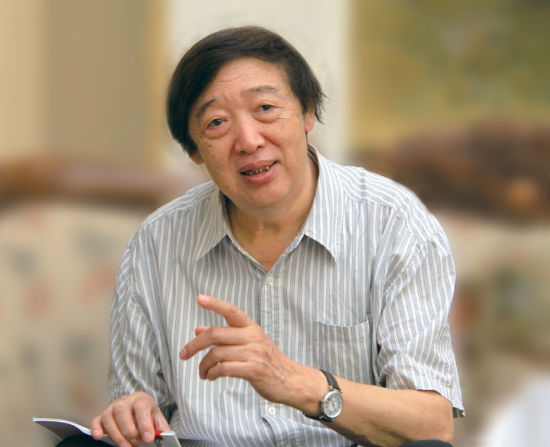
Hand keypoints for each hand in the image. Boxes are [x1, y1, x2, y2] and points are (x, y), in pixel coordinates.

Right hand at [91, 391, 170, 446]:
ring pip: (108, 417)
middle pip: (122, 410)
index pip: (141, 406)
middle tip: (137, 443)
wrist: (139, 409)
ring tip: (127, 446)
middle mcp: (125, 400)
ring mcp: (112, 407)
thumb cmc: (148, 417)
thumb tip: (165, 439)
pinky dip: (96, 429)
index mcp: (142, 398)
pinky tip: (99, 437)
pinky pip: (96, 420)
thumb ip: (161, 429)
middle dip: (129, 431)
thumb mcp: (157, 420)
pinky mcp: (102, 416)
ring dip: (117, 435)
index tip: (148, 439)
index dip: (144, 424)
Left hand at [179, 294, 322, 409]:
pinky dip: (212, 373)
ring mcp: (254, 353)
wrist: (291, 380)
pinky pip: (224, 369)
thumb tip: (198, 329)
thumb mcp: (249, 343)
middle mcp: (252, 337)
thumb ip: (225, 336)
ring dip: (203, 365)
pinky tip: (210, 377)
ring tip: (202, 373)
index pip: (231, 311)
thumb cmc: (267, 361)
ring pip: (217, 354)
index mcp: (251, 327)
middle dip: (194, 345)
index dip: (215, 303)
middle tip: (183, 354)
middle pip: (215, 334)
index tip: (199, 298)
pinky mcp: (254, 370)